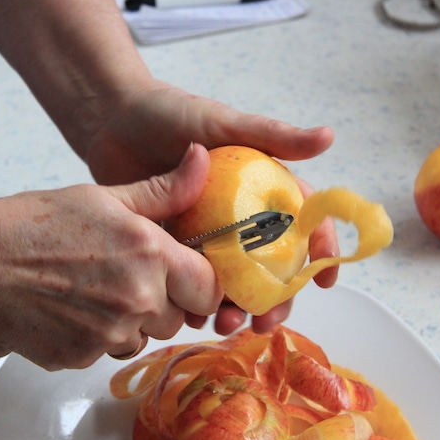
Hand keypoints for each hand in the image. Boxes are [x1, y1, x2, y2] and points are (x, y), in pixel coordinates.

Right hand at [0, 144, 222, 369]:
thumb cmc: (34, 224)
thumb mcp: (104, 197)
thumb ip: (164, 190)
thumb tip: (201, 158)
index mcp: (151, 254)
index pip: (209, 289)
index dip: (199, 283)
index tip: (183, 276)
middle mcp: (138, 300)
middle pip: (179, 318)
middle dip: (163, 302)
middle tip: (126, 277)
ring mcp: (110, 335)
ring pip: (145, 337)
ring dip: (131, 322)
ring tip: (94, 291)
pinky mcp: (82, 359)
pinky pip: (109, 352)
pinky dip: (98, 337)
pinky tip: (72, 310)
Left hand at [77, 82, 339, 334]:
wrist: (110, 121)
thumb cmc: (169, 113)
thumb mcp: (223, 123)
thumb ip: (273, 135)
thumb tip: (328, 136)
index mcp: (260, 187)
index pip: (302, 221)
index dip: (319, 250)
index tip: (324, 280)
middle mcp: (239, 215)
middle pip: (271, 265)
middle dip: (275, 298)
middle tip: (268, 320)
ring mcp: (208, 233)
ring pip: (233, 281)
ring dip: (238, 309)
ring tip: (228, 325)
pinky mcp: (176, 245)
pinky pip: (192, 280)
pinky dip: (196, 303)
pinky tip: (193, 317)